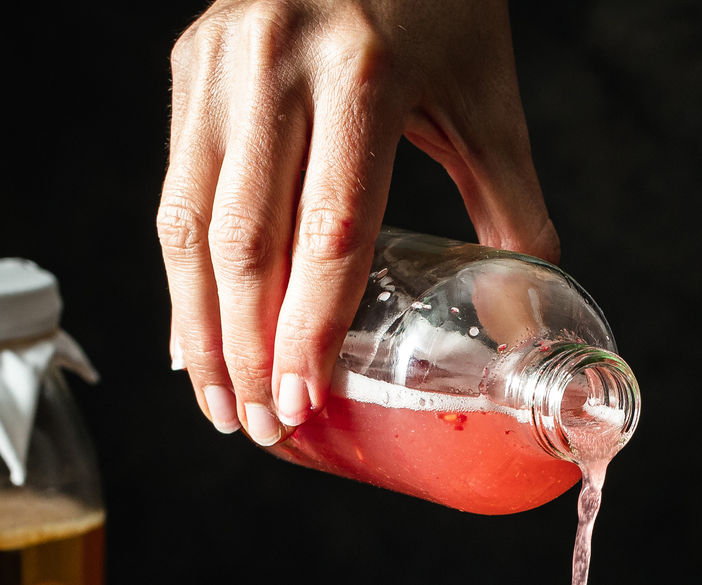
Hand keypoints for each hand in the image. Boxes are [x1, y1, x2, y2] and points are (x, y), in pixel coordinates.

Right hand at [159, 0, 555, 444]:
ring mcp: (221, 59)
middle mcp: (276, 61)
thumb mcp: (488, 104)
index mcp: (363, 74)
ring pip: (192, 220)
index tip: (303, 403)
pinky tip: (196, 332)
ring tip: (219, 401)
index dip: (309, 329)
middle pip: (247, 238)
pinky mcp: (191, 61)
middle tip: (259, 426)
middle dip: (246, 349)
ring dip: (200, 325)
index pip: (328, 230)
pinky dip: (184, 271)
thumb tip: (523, 331)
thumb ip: (512, 214)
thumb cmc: (444, 5)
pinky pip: (178, 186)